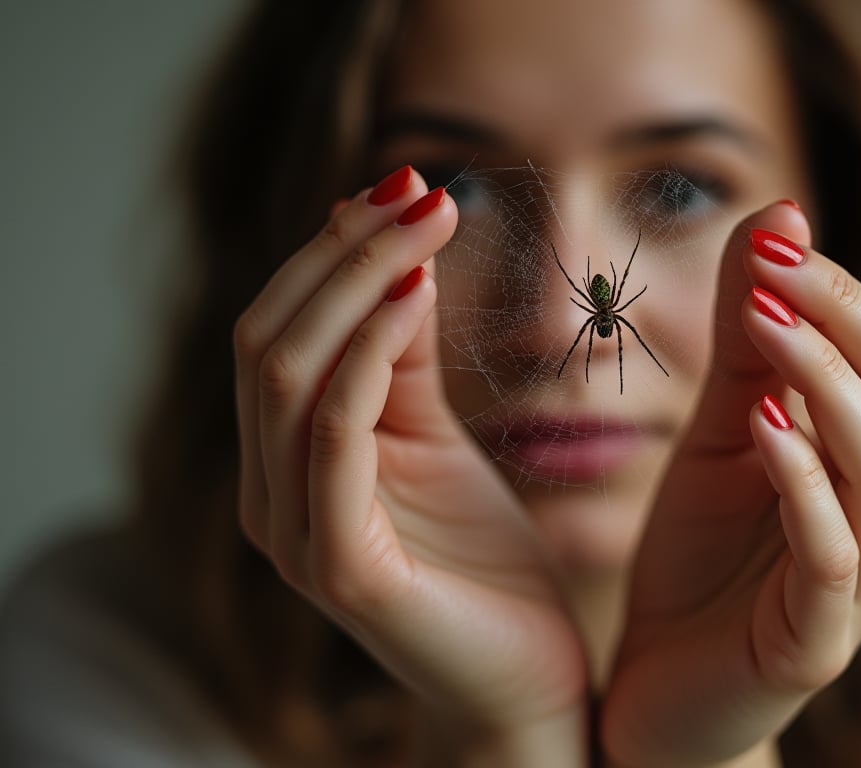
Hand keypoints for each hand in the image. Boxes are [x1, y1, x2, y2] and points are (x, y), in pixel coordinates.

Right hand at [233, 168, 587, 762]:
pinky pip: (334, 436)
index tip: (405, 186)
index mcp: (284, 462)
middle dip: (344, 253)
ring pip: (288, 375)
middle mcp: (269, 495)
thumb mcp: (435, 437)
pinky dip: (368, 355)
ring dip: (357, 284)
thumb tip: (391, 253)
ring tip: (425, 225)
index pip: (276, 329)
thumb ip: (397, 359)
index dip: (332, 251)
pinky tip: (419, 297)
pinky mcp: (341, 569)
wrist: (524, 675)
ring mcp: (295, 535)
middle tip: (419, 191)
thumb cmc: (483, 560)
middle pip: (268, 339)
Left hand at [601, 202, 860, 766]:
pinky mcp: (815, 644)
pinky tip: (765, 427)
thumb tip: (781, 215)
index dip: (847, 292)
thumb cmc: (702, 557)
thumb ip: (751, 341)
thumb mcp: (720, 432)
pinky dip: (805, 482)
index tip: (779, 240)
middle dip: (849, 319)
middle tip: (782, 266)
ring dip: (829, 385)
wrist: (662, 682)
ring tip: (768, 326)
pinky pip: (834, 556)